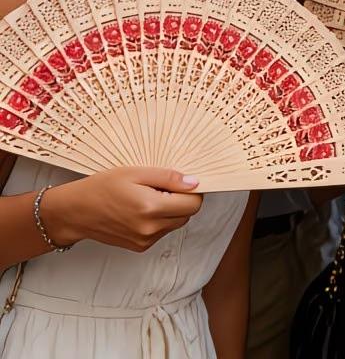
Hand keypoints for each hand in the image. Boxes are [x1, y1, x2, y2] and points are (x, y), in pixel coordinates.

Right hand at [43, 167, 202, 251]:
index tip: (183, 182)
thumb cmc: (102, 187)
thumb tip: (194, 183)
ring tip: (148, 196)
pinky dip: (160, 220)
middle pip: (187, 215)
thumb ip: (169, 178)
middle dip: (182, 200)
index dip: (193, 191)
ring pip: (175, 224)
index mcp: (151, 208)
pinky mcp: (140, 246)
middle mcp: (150, 229)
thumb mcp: (136, 172)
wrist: (76, 212)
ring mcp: (145, 240)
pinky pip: (162, 231)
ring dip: (171, 210)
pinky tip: (142, 209)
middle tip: (162, 186)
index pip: (193, 204)